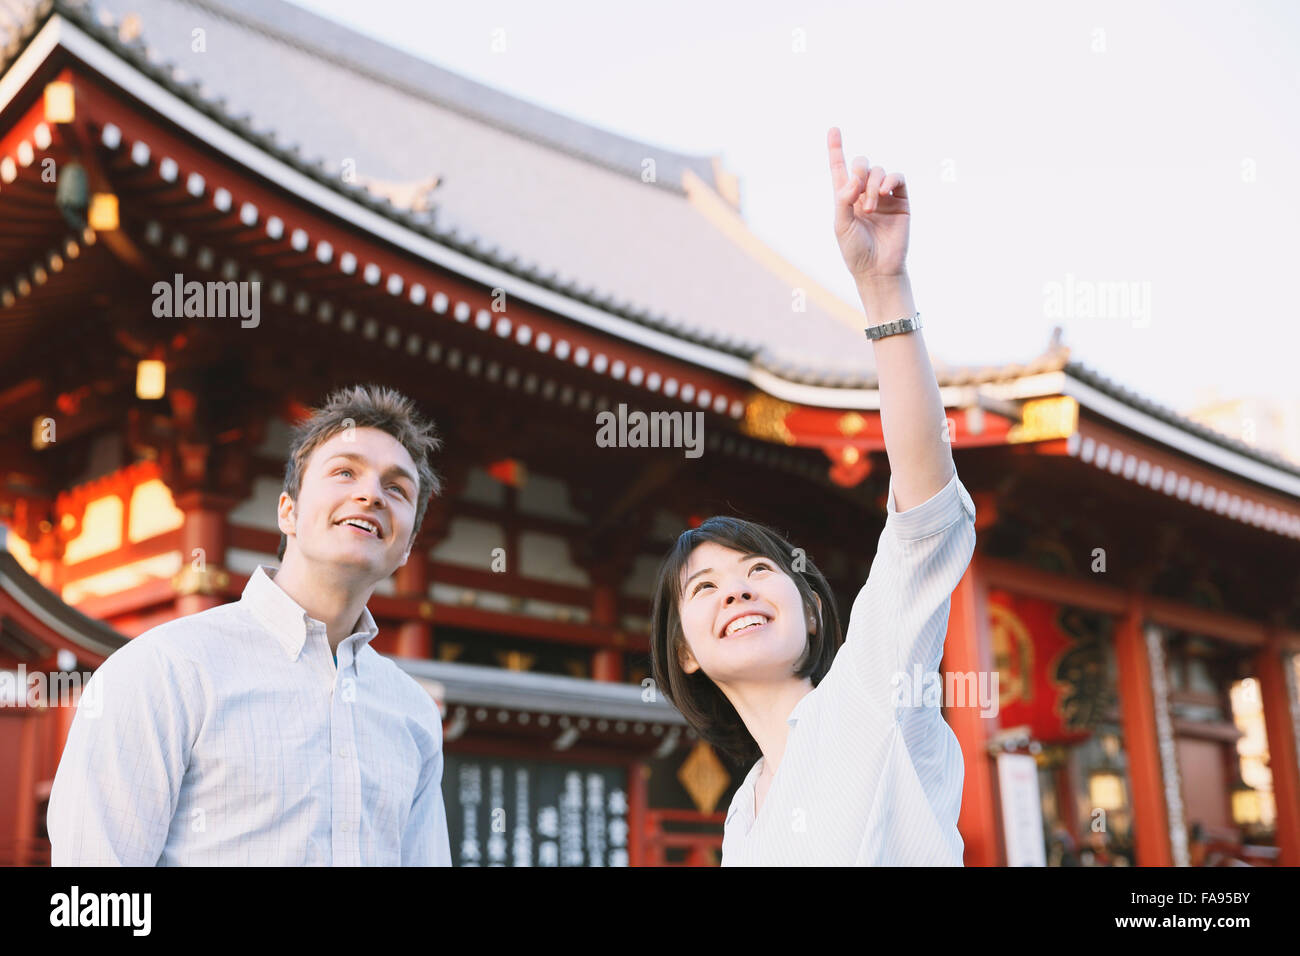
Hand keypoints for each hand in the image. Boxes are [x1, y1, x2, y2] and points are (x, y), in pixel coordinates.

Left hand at [827, 126, 909, 279]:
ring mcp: (883, 196)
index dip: (836, 148)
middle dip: (859, 170)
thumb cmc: (855, 250)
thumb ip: (844, 198)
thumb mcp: (841, 224)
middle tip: (858, 191)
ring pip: (878, 171)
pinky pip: (897, 178)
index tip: (833, 129)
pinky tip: (886, 191)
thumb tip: (855, 177)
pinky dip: (890, 180)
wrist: (877, 268)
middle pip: (862, 165)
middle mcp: (864, 193)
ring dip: (873, 185)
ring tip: (871, 208)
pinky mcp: (900, 200)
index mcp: (845, 197)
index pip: (840, 168)